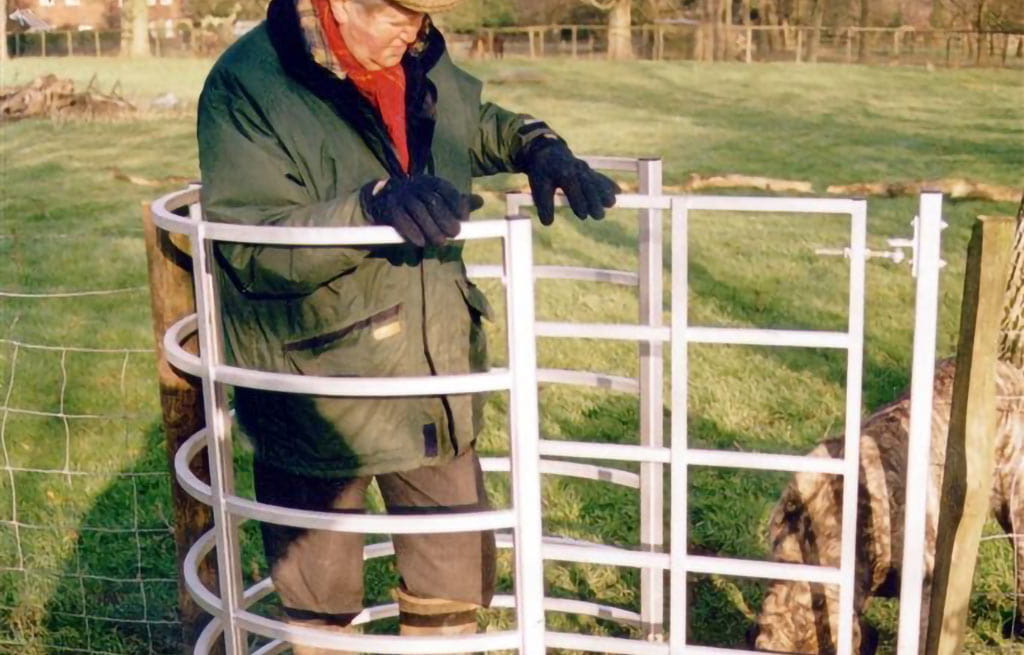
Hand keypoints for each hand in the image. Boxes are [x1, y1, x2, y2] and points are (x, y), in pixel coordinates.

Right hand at [361, 176, 483, 246]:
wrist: (382, 199)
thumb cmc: (417, 201)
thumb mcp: (437, 197)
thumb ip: (457, 201)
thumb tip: (480, 201)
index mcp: (429, 181)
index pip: (445, 189)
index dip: (457, 203)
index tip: (464, 218)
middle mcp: (415, 185)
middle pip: (432, 201)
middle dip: (445, 219)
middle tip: (454, 234)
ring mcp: (401, 195)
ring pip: (418, 211)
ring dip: (430, 228)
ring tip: (440, 242)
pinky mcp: (389, 208)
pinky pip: (401, 219)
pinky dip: (411, 232)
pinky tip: (419, 243)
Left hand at [521, 140, 619, 225]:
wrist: (549, 151)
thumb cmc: (543, 172)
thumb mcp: (539, 186)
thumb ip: (544, 204)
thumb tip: (547, 223)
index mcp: (563, 173)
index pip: (572, 188)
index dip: (578, 202)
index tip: (583, 216)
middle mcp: (577, 170)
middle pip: (588, 186)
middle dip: (594, 201)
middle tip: (599, 216)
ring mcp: (585, 170)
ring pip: (596, 181)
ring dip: (604, 192)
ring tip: (611, 204)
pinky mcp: (589, 171)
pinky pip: (600, 178)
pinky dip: (608, 184)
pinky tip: (618, 191)